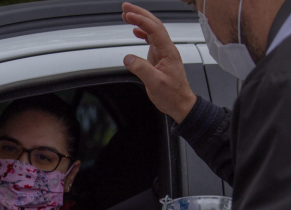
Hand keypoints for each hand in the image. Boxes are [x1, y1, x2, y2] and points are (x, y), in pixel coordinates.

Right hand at [121, 2, 196, 122]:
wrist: (181, 103)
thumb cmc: (172, 95)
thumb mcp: (155, 83)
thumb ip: (142, 69)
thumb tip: (128, 58)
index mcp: (168, 52)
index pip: (154, 29)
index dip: (141, 20)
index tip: (128, 15)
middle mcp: (167, 49)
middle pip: (154, 24)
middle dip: (140, 14)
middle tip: (125, 7)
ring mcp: (164, 53)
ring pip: (152, 31)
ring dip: (141, 21)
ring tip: (127, 15)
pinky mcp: (160, 58)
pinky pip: (151, 40)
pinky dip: (143, 33)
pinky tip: (136, 31)